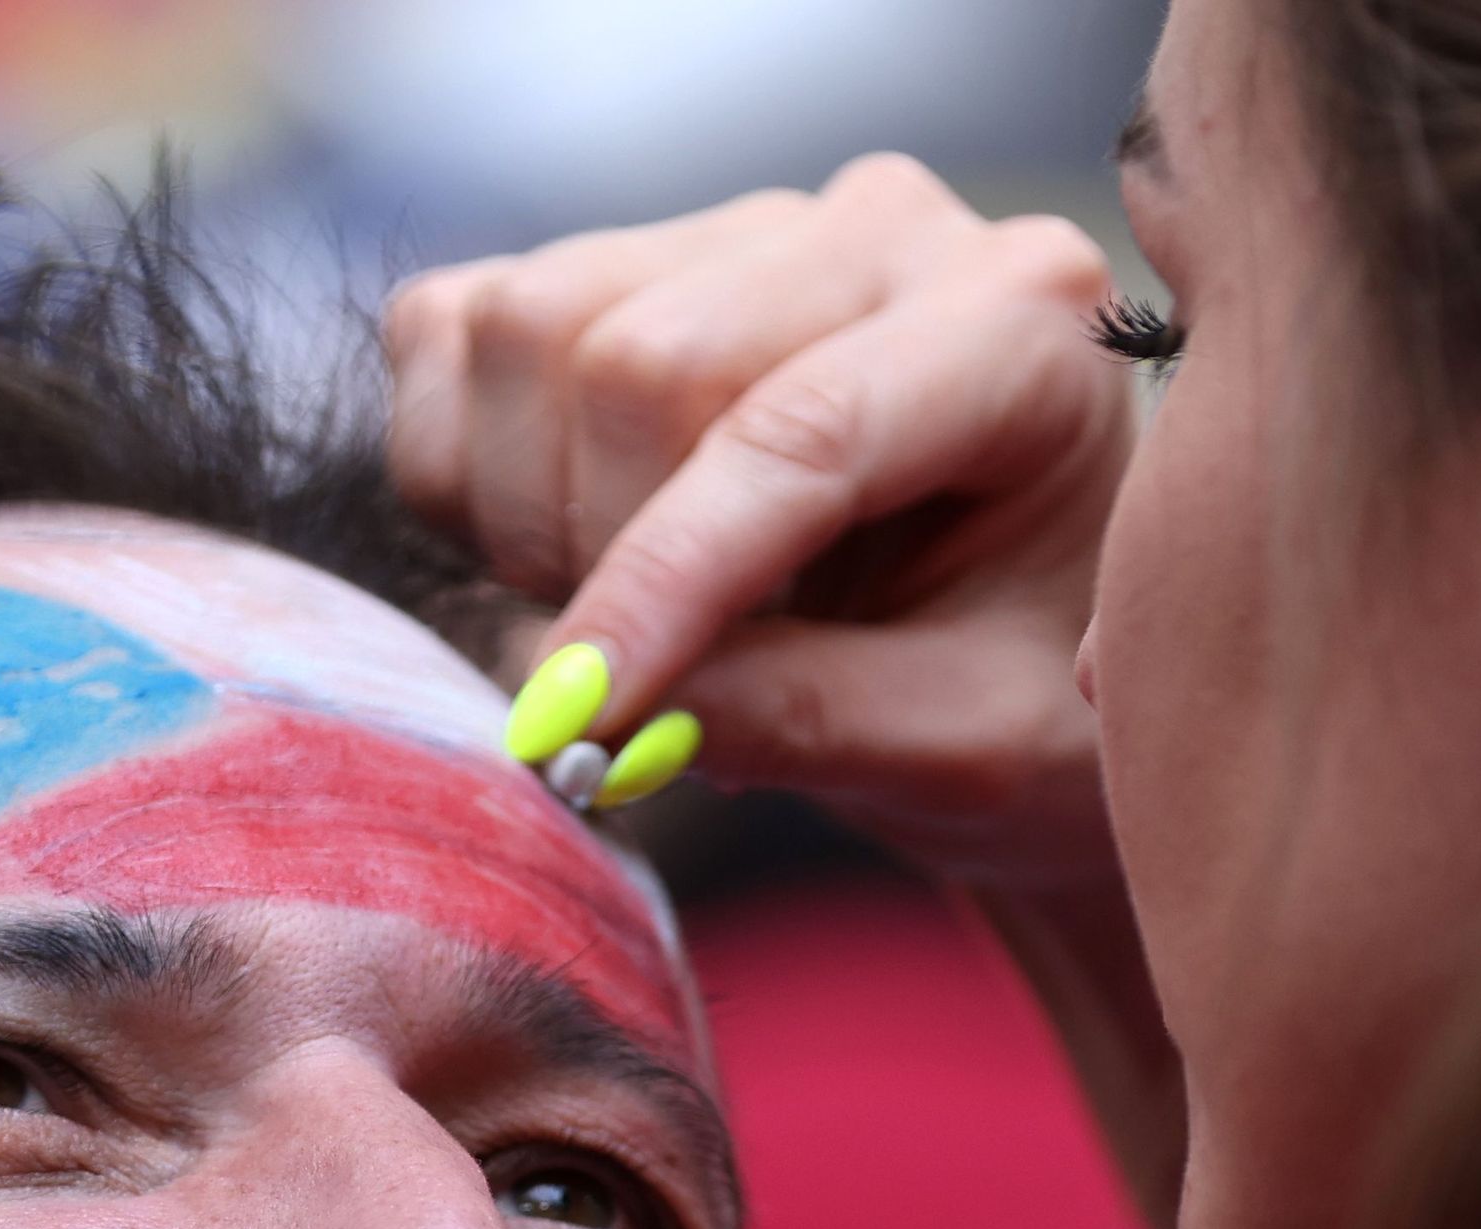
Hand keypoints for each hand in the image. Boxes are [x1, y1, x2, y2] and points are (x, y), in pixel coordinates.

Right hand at [387, 155, 1134, 890]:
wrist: (1013, 637)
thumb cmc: (1025, 687)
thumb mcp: (971, 747)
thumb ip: (810, 724)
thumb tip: (606, 720)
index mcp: (1018, 323)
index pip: (801, 427)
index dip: (664, 581)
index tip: (577, 724)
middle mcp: (878, 232)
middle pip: (636, 360)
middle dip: (599, 555)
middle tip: (647, 691)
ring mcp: (739, 229)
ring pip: (528, 331)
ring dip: (528, 517)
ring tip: (632, 618)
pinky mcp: (621, 258)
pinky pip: (455, 329)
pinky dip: (464, 470)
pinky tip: (567, 548)